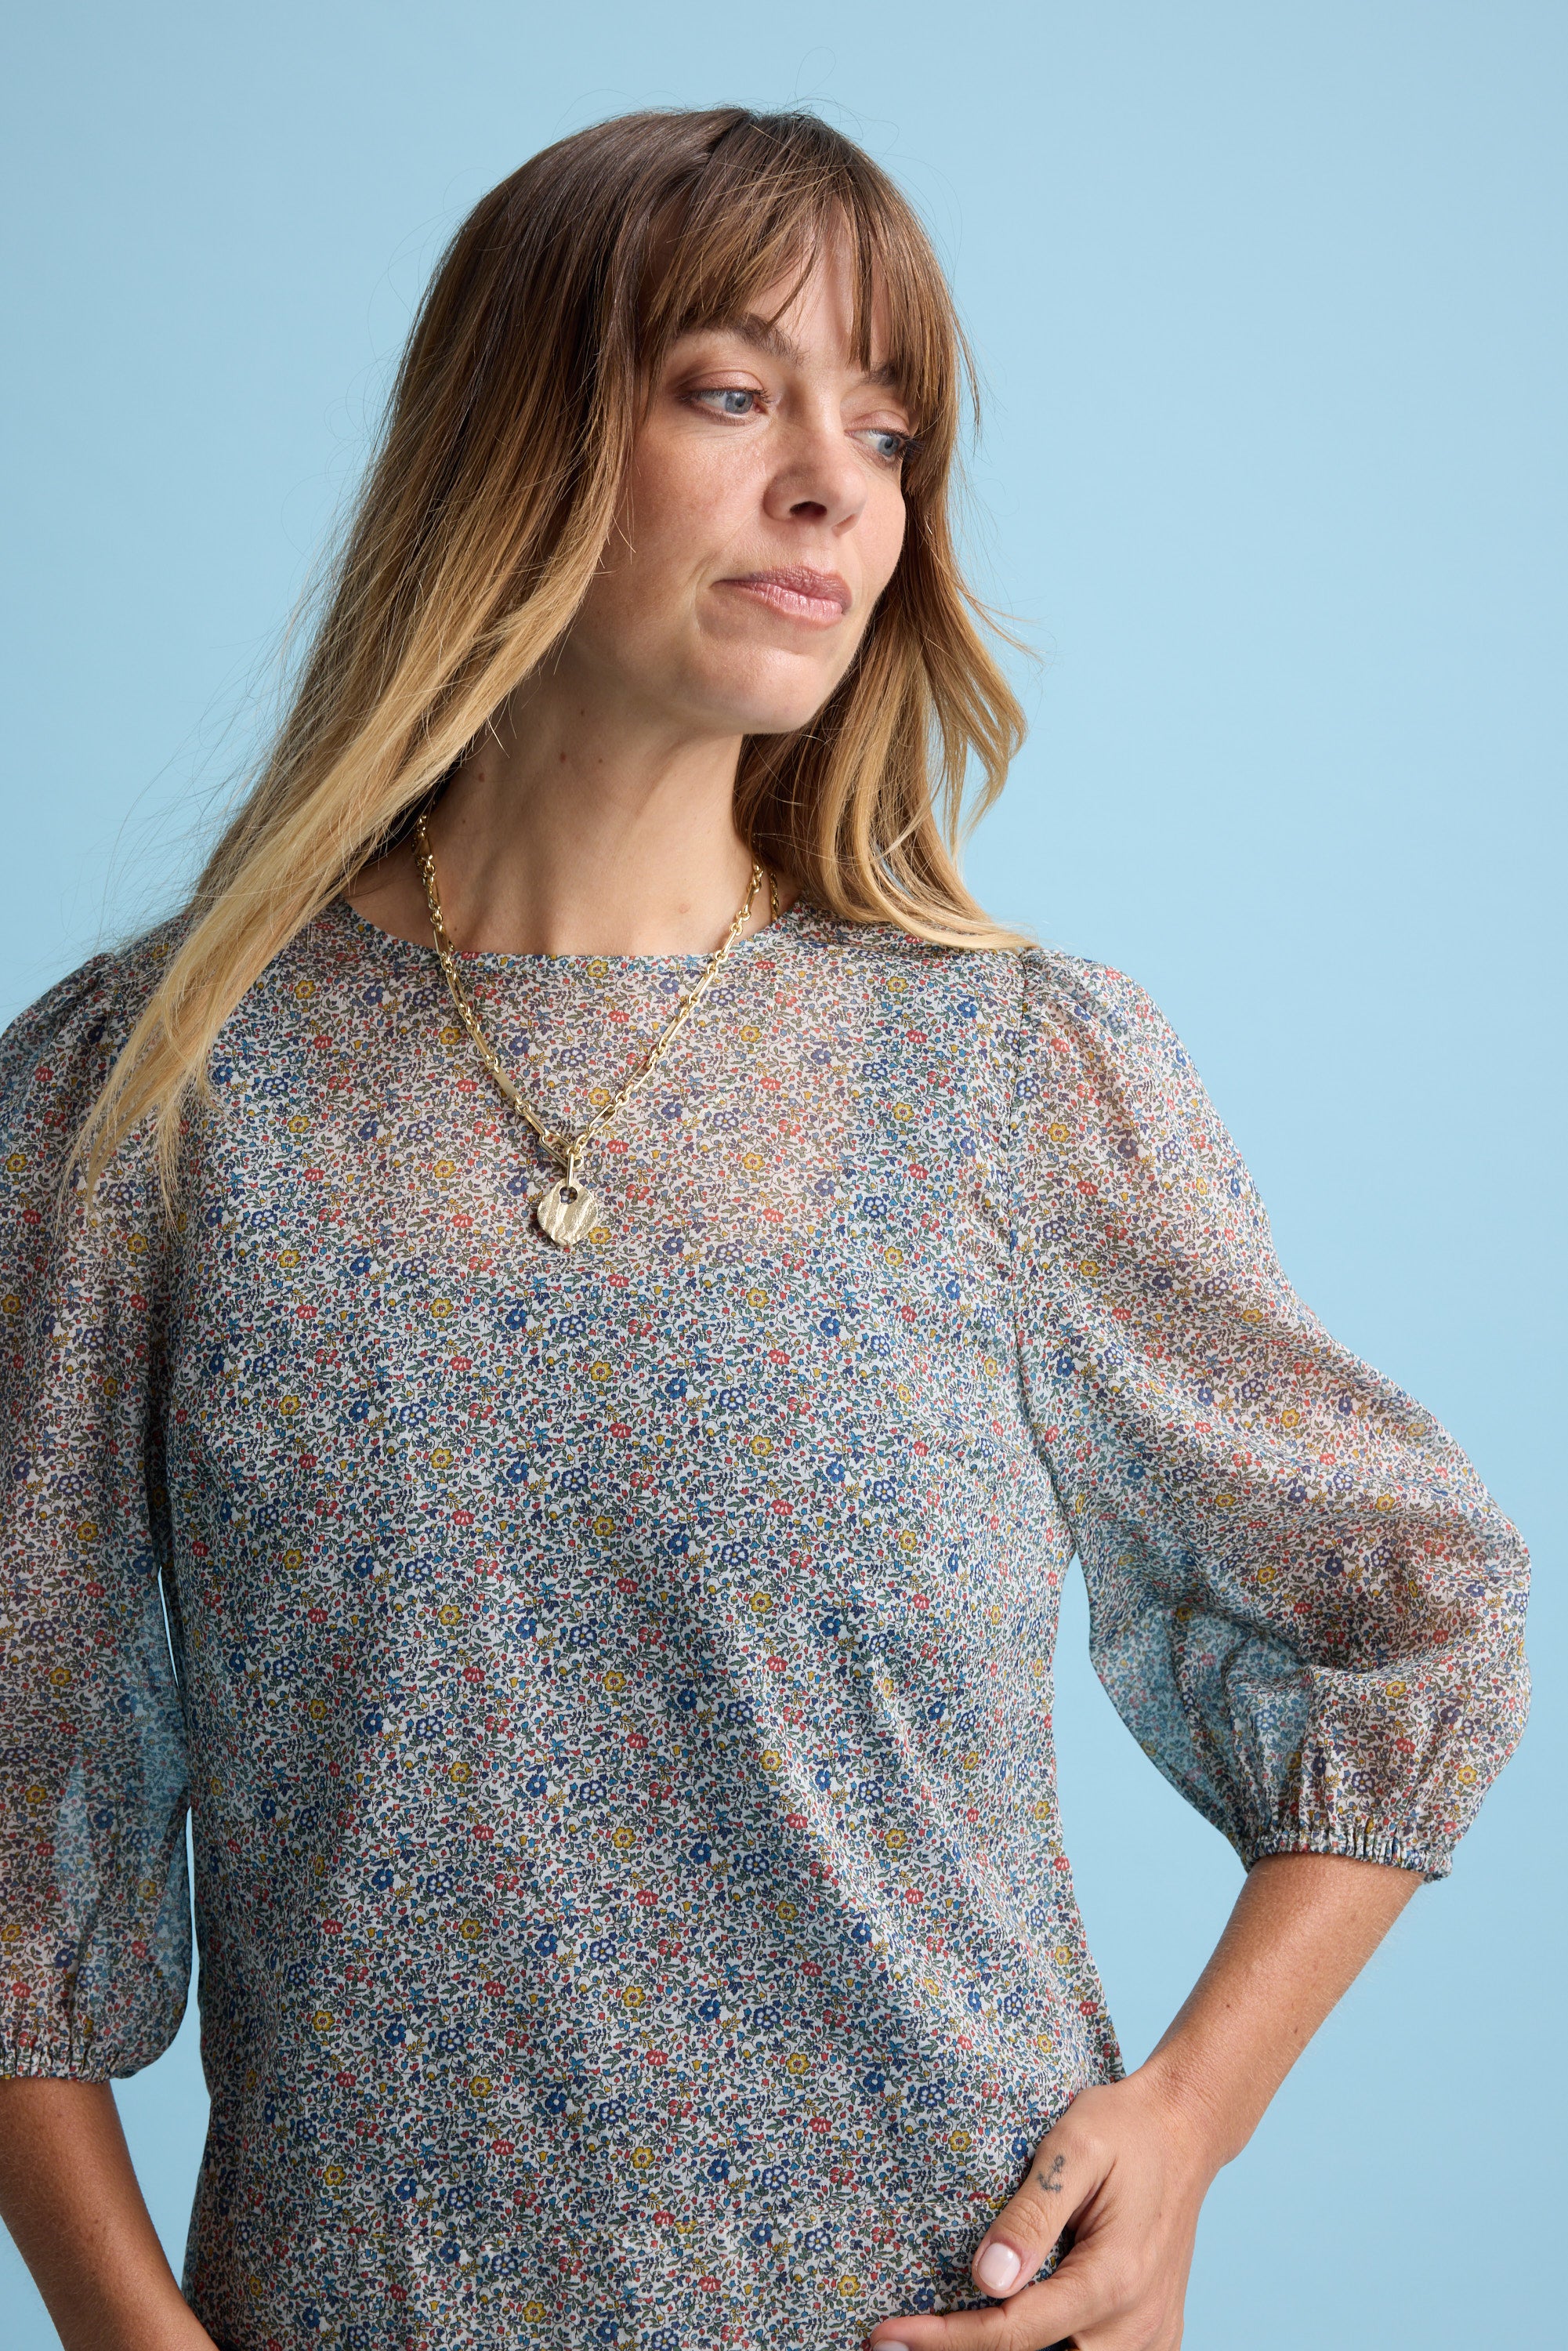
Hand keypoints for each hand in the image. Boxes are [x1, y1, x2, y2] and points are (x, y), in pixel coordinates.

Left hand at [867, 2066, 1219, 2350]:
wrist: (1186, 2130)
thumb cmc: (1124, 2129)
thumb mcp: (1074, 2146)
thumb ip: (1032, 2214)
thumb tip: (985, 2279)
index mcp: (1113, 2278)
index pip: (1014, 2333)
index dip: (944, 2340)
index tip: (887, 2336)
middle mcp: (1136, 2324)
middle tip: (902, 2340)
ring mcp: (1152, 2338)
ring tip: (948, 2332)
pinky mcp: (1157, 2338)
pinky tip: (1011, 2332)